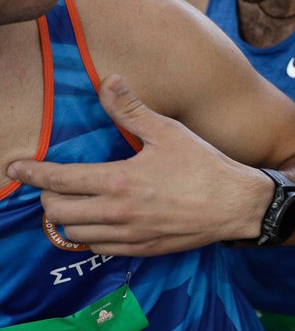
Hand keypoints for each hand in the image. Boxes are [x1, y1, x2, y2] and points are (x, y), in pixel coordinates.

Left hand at [5, 74, 268, 254]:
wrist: (237, 205)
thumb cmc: (205, 167)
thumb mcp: (169, 132)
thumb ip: (131, 109)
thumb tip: (109, 80)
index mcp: (120, 180)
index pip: (59, 180)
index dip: (31, 174)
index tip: (15, 169)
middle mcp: (118, 212)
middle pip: (58, 212)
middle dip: (48, 196)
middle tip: (54, 185)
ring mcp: (128, 234)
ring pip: (74, 234)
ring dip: (68, 219)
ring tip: (74, 203)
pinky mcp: (141, 249)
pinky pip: (98, 248)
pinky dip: (89, 236)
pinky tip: (98, 222)